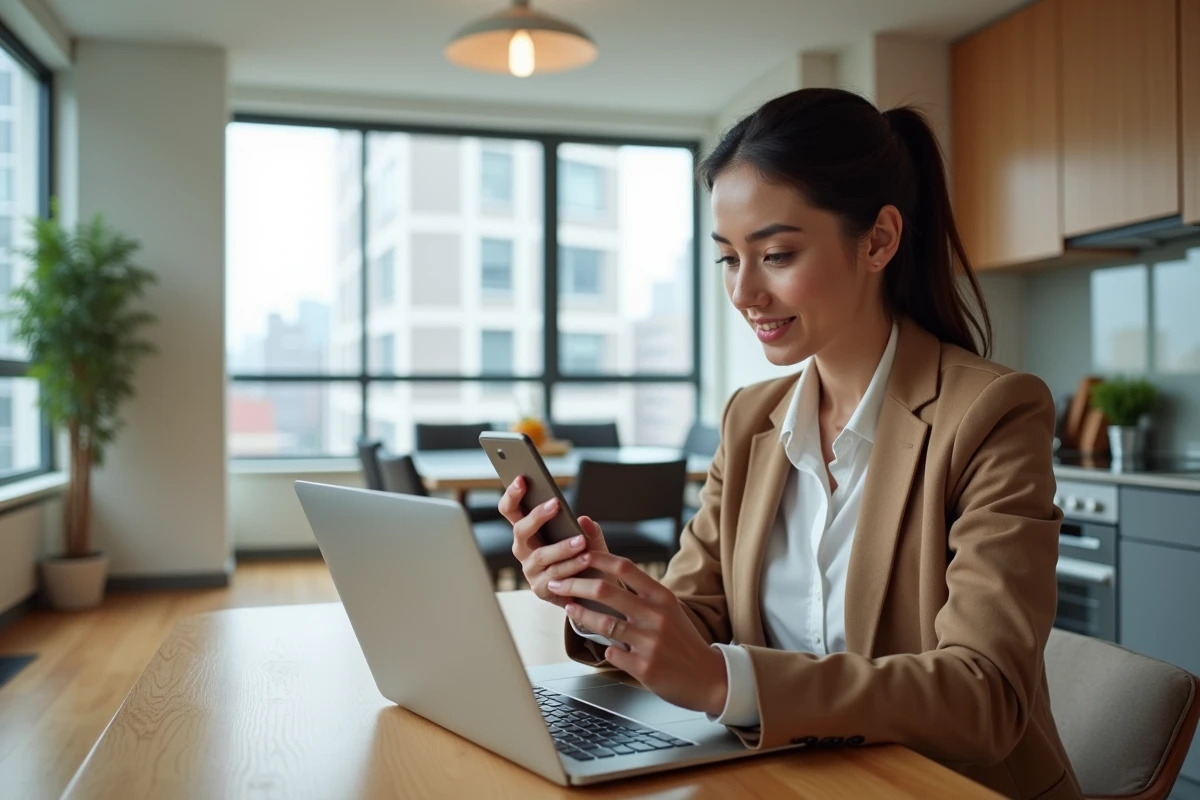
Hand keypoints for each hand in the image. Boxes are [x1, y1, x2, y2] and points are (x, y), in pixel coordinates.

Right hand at [498, 475, 609, 607]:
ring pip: (540, 555)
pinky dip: (571, 566)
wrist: (590, 589)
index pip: (511, 510)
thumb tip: (583, 519)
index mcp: (528, 530)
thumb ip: (587, 529)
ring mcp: (530, 569)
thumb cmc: (583, 556)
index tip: (521, 478)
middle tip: (555, 503)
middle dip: (536, 516)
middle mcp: (524, 548)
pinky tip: (585, 559)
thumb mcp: (588, 539)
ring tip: (580, 540)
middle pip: (520, 530)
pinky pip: (553, 575)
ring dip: (561, 547)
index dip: (512, 494)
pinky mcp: (540, 588)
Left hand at [547, 552, 728, 715]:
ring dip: (580, 614)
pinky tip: (606, 648)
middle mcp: (656, 616)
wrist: (709, 678)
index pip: (625, 567)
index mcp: (663, 597)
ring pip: (603, 623)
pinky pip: (612, 653)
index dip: (597, 558)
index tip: (578, 555)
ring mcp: (650, 642)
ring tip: (569, 608)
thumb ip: (643, 595)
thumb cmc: (683, 641)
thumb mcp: (669, 610)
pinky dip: (606, 649)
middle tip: (558, 583)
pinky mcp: (644, 667)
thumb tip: (608, 576)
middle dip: (575, 584)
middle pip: (605, 591)